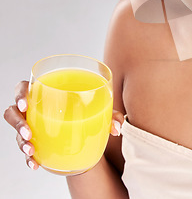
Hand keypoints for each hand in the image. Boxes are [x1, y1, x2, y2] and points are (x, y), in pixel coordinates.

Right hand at [4, 81, 123, 170]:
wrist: (88, 137)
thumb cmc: (90, 115)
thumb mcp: (101, 112)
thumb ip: (111, 116)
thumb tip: (118, 127)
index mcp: (46, 94)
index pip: (24, 88)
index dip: (20, 93)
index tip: (26, 103)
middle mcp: (35, 110)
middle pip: (13, 111)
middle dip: (17, 121)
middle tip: (28, 131)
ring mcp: (32, 128)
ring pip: (17, 133)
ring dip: (21, 142)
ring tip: (31, 150)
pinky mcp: (35, 144)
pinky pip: (26, 151)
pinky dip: (29, 158)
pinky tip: (35, 164)